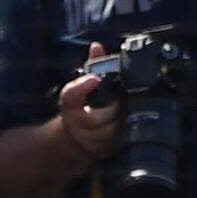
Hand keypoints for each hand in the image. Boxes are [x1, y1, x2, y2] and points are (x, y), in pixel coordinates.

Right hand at [58, 41, 122, 161]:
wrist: (74, 137)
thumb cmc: (82, 106)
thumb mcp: (82, 85)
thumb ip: (91, 65)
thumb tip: (97, 46)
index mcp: (70, 105)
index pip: (70, 96)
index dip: (82, 88)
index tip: (94, 78)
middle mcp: (75, 124)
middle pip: (98, 117)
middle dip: (113, 108)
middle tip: (120, 100)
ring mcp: (87, 140)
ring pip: (110, 131)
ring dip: (120, 121)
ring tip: (124, 113)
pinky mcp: (100, 151)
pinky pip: (117, 142)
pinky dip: (125, 133)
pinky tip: (127, 125)